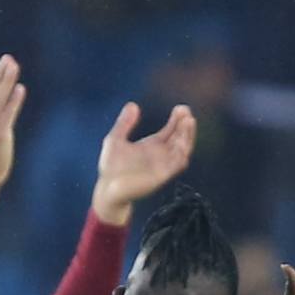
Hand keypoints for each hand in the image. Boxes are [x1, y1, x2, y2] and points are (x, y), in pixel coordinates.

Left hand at [91, 102, 196, 222]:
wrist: (107, 189)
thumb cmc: (111, 167)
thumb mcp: (115, 140)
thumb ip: (124, 123)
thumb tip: (132, 105)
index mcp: (152, 145)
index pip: (171, 130)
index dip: (177, 119)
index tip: (182, 108)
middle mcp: (161, 154)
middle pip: (180, 138)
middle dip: (185, 126)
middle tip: (187, 113)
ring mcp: (163, 165)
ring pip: (182, 149)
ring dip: (187, 136)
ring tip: (188, 122)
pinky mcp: (162, 175)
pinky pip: (176, 164)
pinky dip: (181, 153)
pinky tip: (182, 142)